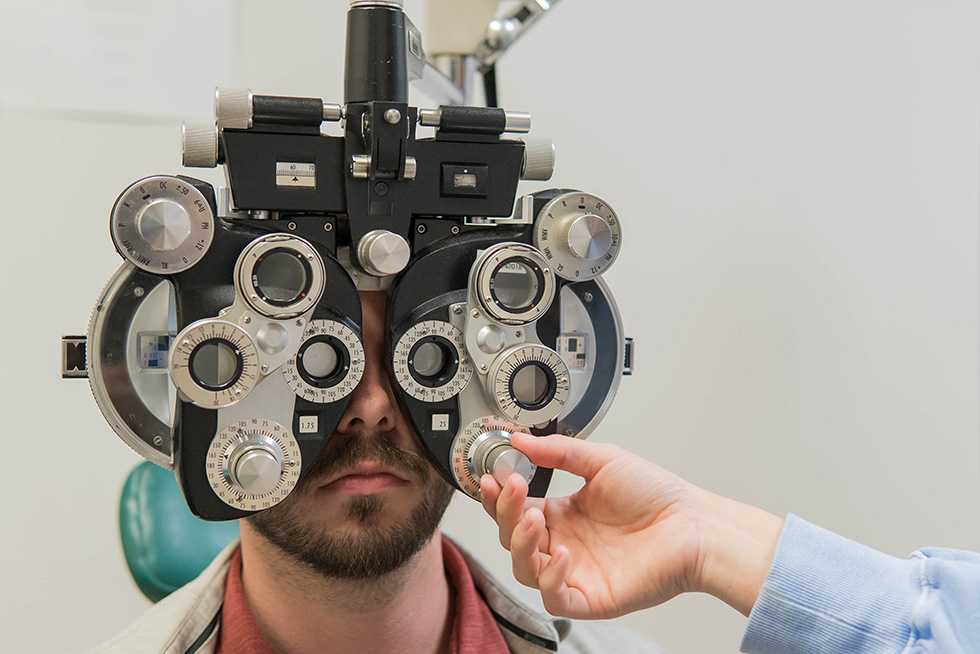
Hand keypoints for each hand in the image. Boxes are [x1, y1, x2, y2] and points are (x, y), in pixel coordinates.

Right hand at [480, 433, 782, 618]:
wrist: (693, 523)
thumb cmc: (656, 495)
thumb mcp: (602, 460)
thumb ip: (558, 451)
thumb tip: (520, 438)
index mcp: (560, 514)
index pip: (513, 510)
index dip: (498, 497)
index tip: (493, 476)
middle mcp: (562, 544)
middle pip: (511, 539)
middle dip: (504, 514)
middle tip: (514, 489)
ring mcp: (574, 572)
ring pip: (525, 570)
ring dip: (520, 545)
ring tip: (532, 519)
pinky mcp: (591, 597)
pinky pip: (555, 598)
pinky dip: (550, 579)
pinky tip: (562, 553)